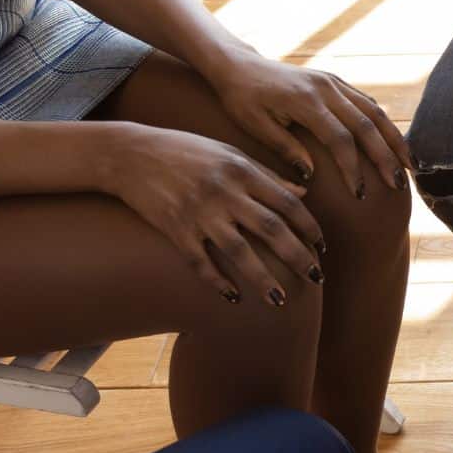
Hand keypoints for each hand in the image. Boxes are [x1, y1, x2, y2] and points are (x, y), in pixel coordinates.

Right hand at [99, 124, 324, 303]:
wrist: (130, 154)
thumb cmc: (186, 151)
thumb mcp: (229, 153)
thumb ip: (266, 175)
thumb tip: (303, 192)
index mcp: (242, 171)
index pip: (287, 203)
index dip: (309, 227)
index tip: (322, 247)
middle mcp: (224, 192)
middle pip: (271, 229)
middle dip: (297, 256)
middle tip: (316, 278)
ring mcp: (199, 212)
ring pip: (239, 251)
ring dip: (262, 278)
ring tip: (280, 300)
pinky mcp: (175, 229)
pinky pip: (200, 262)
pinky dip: (217, 281)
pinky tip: (233, 297)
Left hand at [205, 49, 411, 198]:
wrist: (239, 64)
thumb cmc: (241, 99)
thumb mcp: (254, 126)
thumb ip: (285, 148)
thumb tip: (311, 175)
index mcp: (305, 101)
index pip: (340, 139)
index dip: (353, 169)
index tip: (360, 195)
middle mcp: (326, 88)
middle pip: (367, 125)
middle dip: (385, 157)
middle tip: (398, 185)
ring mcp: (334, 83)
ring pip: (375, 112)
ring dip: (394, 140)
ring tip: (410, 166)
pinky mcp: (336, 82)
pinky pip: (368, 103)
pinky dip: (384, 125)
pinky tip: (394, 144)